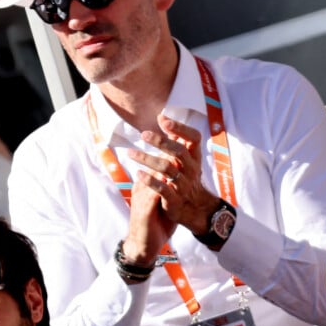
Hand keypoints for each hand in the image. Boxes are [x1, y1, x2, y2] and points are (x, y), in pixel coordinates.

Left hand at [129, 114, 219, 234]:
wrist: (194, 209)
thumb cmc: (185, 179)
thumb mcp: (185, 160)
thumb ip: (175, 140)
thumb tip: (162, 117)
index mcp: (194, 158)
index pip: (194, 138)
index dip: (181, 128)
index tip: (163, 121)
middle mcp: (192, 170)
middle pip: (179, 151)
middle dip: (161, 142)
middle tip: (143, 134)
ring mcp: (184, 185)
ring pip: (167, 169)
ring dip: (147, 159)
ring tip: (130, 153)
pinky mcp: (175, 199)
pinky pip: (163, 189)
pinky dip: (150, 181)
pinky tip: (138, 174)